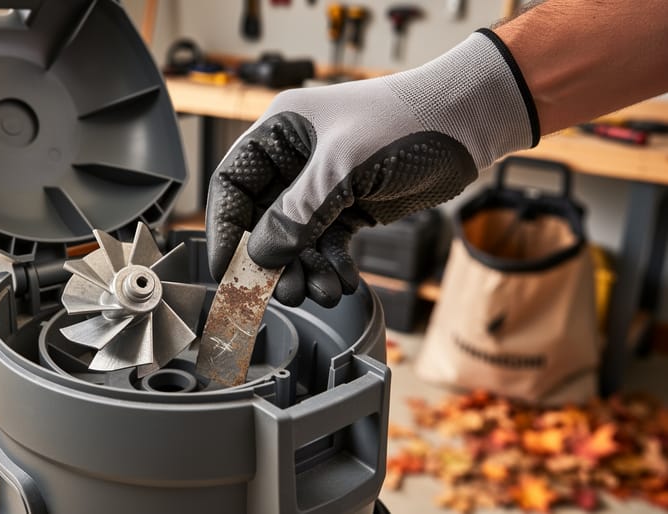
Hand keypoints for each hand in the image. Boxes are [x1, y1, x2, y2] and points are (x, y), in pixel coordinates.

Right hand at [206, 30, 537, 306]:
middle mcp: (294, 160)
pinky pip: (325, 244)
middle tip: (284, 291)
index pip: (232, 185)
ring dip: (304, 269)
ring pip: (294, 239)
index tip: (227, 270)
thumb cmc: (407, 121)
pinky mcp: (348, 205)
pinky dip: (331, 266)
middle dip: (272, 260)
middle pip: (261, 220)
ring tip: (321, 292)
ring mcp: (321, 185)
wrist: (468, 122)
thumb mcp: (344, 166)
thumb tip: (261, 256)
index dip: (224, 229)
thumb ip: (298, 213)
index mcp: (279, 133)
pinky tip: (343, 282)